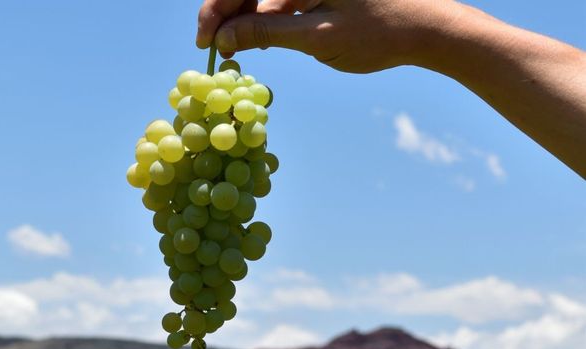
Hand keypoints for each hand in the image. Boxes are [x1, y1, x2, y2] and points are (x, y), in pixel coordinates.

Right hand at [196, 0, 463, 72]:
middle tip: (213, 50)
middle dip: (226, 14)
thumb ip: (267, 31)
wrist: (431, 29)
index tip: (205, 42)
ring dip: (244, 18)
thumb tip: (224, 38)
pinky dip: (266, 18)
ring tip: (233, 52)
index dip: (217, 9)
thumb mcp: (318, 36)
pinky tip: (256, 41)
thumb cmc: (380, 32)